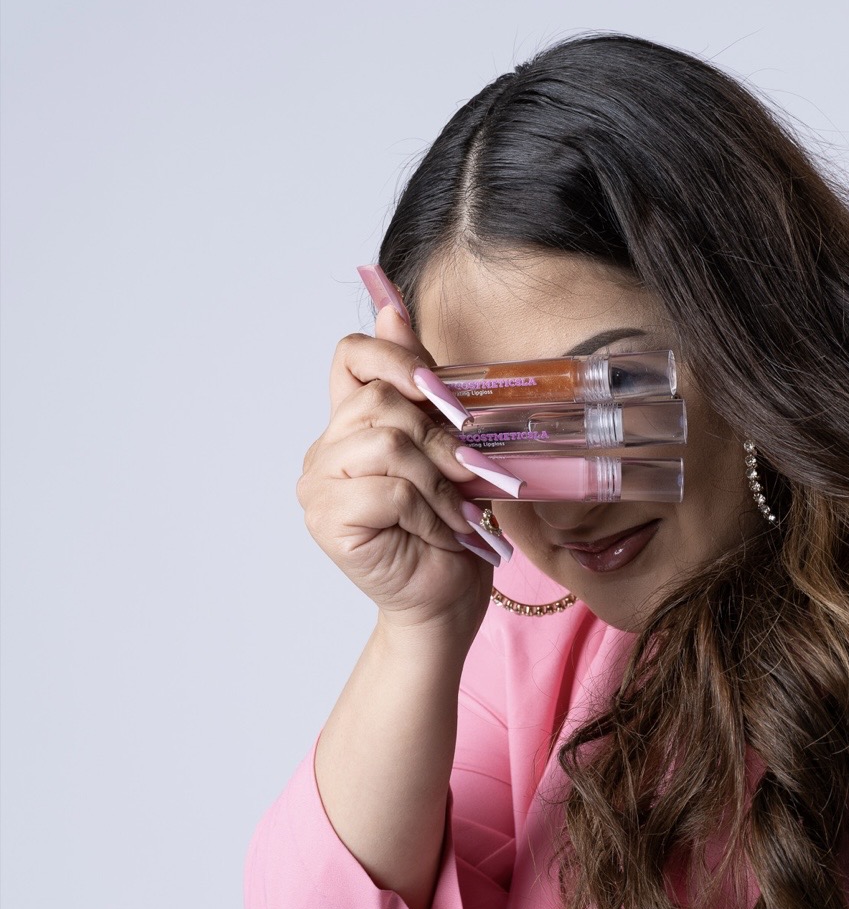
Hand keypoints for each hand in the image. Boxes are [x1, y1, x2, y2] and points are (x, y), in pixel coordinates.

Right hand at [297, 278, 504, 641]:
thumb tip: (393, 305)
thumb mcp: (447, 448)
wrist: (446, 603)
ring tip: (457, 513)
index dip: (396, 357)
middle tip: (471, 475)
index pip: (352, 356)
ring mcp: (318, 486)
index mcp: (349, 425)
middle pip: (382, 400)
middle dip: (441, 437)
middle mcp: (324, 450)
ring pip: (388, 442)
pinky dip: (430, 511)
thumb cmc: (450, 531)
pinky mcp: (327, 520)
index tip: (439, 388)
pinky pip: (389, 488)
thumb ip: (420, 387)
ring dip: (439, 480)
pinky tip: (441, 534)